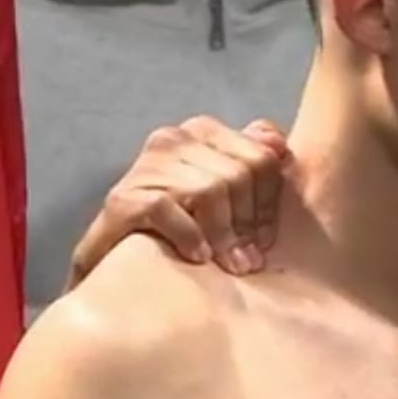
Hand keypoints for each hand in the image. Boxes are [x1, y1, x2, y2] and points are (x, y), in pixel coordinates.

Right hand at [65, 117, 291, 289]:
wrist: (116, 266)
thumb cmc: (179, 229)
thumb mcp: (224, 193)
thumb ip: (253, 160)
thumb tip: (281, 146)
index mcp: (202, 132)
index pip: (260, 157)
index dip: (269, 203)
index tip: (265, 239)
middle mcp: (172, 140)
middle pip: (237, 175)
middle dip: (248, 222)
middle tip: (248, 260)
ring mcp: (144, 167)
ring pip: (208, 191)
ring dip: (223, 236)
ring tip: (229, 265)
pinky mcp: (122, 199)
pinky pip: (167, 209)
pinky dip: (188, 236)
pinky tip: (197, 257)